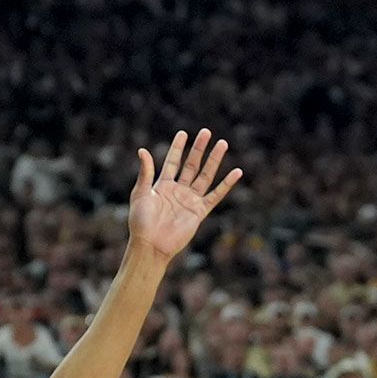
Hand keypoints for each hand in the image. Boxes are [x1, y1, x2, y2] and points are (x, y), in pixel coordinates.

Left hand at [126, 129, 241, 265]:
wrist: (151, 245)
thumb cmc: (140, 222)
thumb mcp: (140, 194)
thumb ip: (145, 173)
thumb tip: (142, 150)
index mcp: (162, 185)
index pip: (172, 161)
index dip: (177, 148)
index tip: (183, 133)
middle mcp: (178, 190)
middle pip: (191, 165)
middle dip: (199, 149)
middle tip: (206, 132)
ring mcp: (190, 200)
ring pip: (205, 176)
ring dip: (213, 160)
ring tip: (222, 144)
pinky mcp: (199, 212)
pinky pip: (215, 195)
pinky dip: (226, 184)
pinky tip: (236, 172)